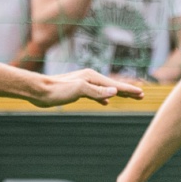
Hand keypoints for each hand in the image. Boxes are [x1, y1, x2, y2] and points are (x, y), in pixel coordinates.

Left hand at [31, 68, 145, 109]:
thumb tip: (114, 92)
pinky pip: (96, 94)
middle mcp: (90, 78)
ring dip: (118, 94)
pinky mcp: (78, 90)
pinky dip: (104, 98)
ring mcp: (84, 84)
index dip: (129, 90)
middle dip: (127, 90)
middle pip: (113, 85)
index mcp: (92, 78)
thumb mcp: (78, 91)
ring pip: (106, 89)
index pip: (115, 85)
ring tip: (128, 97)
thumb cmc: (57, 91)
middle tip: (142, 95)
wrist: (39, 90)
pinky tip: (106, 103)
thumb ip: (96, 91)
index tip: (141, 93)